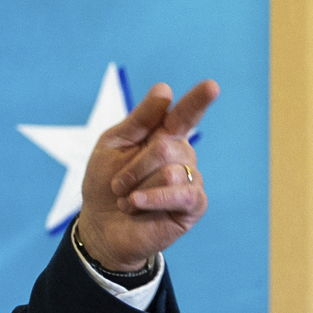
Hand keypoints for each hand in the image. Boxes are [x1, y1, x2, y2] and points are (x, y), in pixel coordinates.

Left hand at [76, 80, 217, 272]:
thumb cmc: (105, 182)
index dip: (198, 100)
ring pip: (170, 172)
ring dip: (137, 187)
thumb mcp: (113, 145)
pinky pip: (181, 194)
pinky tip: (135, 205)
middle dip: (133, 167)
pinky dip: (152, 199)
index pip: (185, 113)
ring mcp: (191, 179)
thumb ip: (139, 119)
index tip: (212, 86)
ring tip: (127, 199)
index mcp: (164, 134)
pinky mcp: (194, 205)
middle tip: (118, 184)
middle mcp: (182, 154)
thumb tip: (165, 89)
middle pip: (165, 146)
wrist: (101, 226)